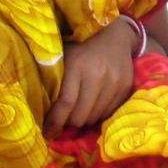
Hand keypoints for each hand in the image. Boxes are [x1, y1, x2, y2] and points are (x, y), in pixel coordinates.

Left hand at [45, 17, 138, 133]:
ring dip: (84, 120)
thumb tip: (41, 111)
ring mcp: (114, 82)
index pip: (66, 103)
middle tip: (63, 122)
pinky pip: (109, 113)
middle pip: (81, 114)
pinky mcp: (125, 87)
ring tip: (77, 114)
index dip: (55, 122)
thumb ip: (54, 80)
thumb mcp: (64, 57)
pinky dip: (98, 115)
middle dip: (69, 123)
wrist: (114, 35)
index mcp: (78, 65)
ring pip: (95, 117)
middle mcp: (98, 74)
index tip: (48, 133)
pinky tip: (92, 108)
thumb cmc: (81, 46)